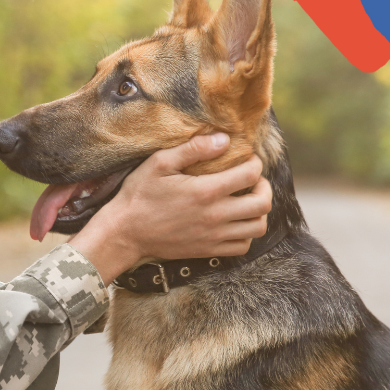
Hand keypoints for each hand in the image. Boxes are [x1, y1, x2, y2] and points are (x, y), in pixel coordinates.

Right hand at [68, 133, 271, 284]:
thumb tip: (223, 139)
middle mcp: (215, 215)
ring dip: (258, 211)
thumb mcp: (160, 163)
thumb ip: (193, 149)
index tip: (247, 158)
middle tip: (252, 179)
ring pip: (258, 227)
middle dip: (263, 186)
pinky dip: (246, 233)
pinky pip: (243, 246)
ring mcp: (214, 236)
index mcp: (205, 191)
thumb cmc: (139, 194)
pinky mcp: (208, 250)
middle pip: (262, 203)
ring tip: (246, 200)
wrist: (125, 232)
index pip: (250, 174)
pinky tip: (235, 221)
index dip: (254, 162)